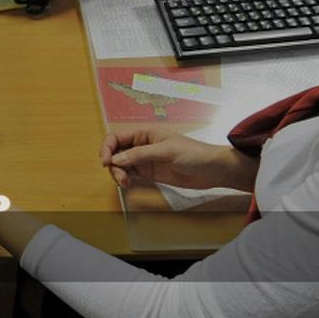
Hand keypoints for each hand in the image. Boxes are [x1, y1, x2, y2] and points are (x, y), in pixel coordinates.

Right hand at [101, 125, 256, 190]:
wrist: (212, 170)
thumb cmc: (193, 154)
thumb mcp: (166, 151)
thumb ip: (140, 155)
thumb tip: (115, 160)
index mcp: (145, 133)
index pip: (117, 137)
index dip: (107, 147)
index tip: (106, 162)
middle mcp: (141, 145)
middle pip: (115, 152)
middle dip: (112, 164)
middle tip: (120, 178)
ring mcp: (144, 159)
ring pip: (120, 165)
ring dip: (118, 174)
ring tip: (125, 183)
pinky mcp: (149, 173)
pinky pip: (129, 174)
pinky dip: (124, 179)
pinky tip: (128, 185)